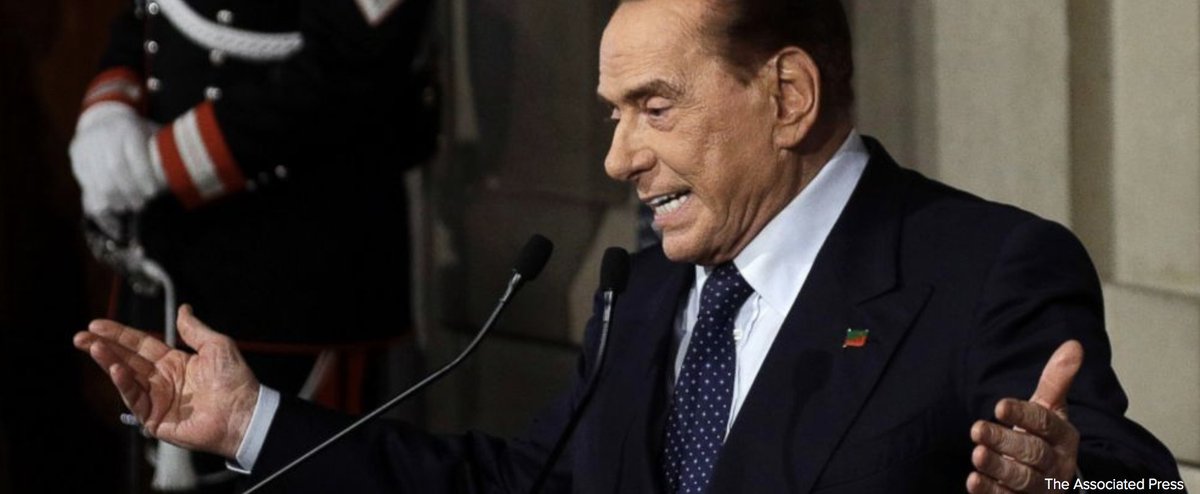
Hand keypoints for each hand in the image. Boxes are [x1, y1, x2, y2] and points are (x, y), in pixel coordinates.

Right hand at [69, 101, 163, 216]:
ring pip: (97, 179)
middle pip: (114, 170)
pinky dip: (98, 198)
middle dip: (129, 192)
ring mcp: (86, 146)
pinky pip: (84, 182)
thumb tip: (181, 174)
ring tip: (126, 207)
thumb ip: (163, 151)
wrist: (104, 117)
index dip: (144, 178)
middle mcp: (103, 135)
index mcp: (127, 129)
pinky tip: (110, 207)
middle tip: (141, 205)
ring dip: (114, 199)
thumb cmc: (137, 132)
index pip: (134, 156)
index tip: (153, 193)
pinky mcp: (76, 156)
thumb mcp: (152, 133)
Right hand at [73, 305, 258, 458]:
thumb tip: (183, 308)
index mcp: (175, 362)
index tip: (97, 324)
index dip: (120, 334)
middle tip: (80, 336)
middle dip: (103, 347)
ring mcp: (157, 400)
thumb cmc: (235, 379)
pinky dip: (124, 385)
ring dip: (108, 362)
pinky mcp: (156, 419)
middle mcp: (162, 380)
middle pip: (127, 360)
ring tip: (93, 347)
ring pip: (126, 379)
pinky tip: (116, 370)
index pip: (140, 345)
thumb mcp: (216, 345)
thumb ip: (194, 329)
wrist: (244, 412)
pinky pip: (135, 399)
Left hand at [967, 340, 1083, 492]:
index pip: (1045, 424)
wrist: (1051, 479)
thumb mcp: (1050, 409)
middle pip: (1033, 453)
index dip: (1023, 414)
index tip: (999, 405)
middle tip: (977, 428)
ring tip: (977, 454)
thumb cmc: (1043, 437)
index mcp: (1063, 437)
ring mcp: (1040, 487)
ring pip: (1021, 478)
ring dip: (998, 467)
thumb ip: (1056, 381)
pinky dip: (990, 490)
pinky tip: (973, 480)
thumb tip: (1073, 344)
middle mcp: (1055, 464)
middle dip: (1005, 441)